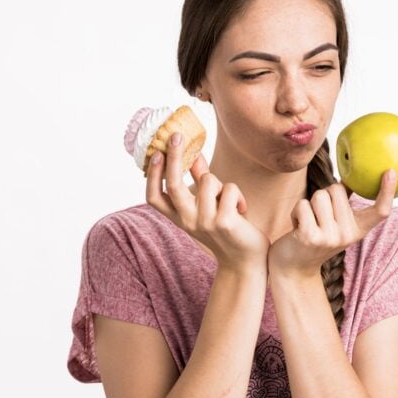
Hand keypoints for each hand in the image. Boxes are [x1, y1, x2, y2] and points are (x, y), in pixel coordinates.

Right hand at [146, 132, 269, 271]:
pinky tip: (241, 211)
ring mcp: (204, 222)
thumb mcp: (208, 207)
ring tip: (229, 200)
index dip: (152, 175)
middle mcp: (188, 221)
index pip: (154, 197)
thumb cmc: (228, 231)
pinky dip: (237, 194)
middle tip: (177, 135)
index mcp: (180, 218)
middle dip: (174, 156)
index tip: (155, 153)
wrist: (246, 262)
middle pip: (173, 184)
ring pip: (208, 180)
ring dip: (221, 183)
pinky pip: (229, 188)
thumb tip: (194, 153)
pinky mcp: (224, 222)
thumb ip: (199, 182)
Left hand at [268, 169, 397, 278]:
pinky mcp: (310, 237)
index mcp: (358, 230)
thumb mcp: (337, 224)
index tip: (391, 172)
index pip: (380, 211)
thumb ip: (344, 203)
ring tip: (308, 222)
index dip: (388, 191)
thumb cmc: (315, 236)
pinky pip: (303, 205)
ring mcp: (330, 237)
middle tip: (318, 217)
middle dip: (323, 196)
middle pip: (337, 189)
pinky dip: (296, 212)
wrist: (295, 268)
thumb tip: (350, 175)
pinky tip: (297, 228)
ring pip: (319, 195)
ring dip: (309, 204)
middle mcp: (348, 235)